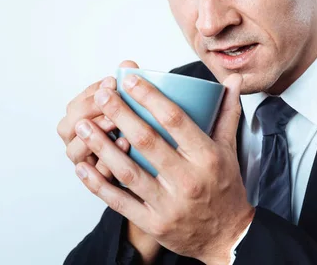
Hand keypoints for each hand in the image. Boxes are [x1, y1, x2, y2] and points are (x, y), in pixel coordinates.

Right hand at [57, 60, 137, 179]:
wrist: (161, 166)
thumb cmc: (144, 131)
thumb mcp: (140, 108)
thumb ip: (131, 86)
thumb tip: (127, 64)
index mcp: (84, 122)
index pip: (76, 105)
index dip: (92, 93)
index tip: (112, 82)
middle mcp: (79, 143)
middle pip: (67, 127)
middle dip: (89, 112)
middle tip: (111, 101)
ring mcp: (87, 164)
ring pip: (74, 152)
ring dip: (95, 136)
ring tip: (118, 124)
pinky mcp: (101, 184)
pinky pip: (94, 177)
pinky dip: (105, 162)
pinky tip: (126, 146)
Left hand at [73, 71, 253, 264]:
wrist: (227, 236)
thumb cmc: (226, 187)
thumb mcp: (229, 149)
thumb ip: (227, 113)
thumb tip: (233, 80)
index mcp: (207, 157)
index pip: (176, 120)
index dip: (151, 97)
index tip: (131, 80)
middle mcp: (188, 179)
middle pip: (147, 141)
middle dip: (120, 114)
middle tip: (103, 94)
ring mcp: (169, 204)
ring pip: (128, 171)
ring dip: (101, 146)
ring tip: (83, 126)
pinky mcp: (153, 223)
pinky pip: (120, 202)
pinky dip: (98, 184)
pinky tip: (83, 167)